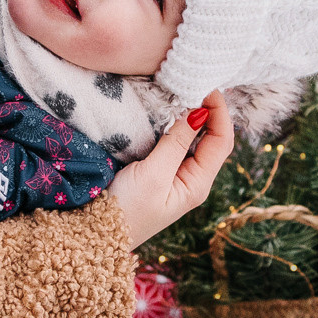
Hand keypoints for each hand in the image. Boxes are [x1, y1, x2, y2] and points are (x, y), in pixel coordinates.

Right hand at [110, 92, 232, 247]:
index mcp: (198, 184)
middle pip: (212, 137)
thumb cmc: (126, 210)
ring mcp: (174, 175)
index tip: (205, 85)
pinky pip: (173, 142)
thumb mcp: (154, 174)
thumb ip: (177, 142)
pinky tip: (163, 108)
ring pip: (192, 138)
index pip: (222, 140)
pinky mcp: (156, 171)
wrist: (95, 236)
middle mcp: (191, 179)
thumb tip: (199, 110)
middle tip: (193, 81)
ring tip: (180, 89)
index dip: (220, 111)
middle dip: (208, 109)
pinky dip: (173, 123)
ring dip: (190, 114)